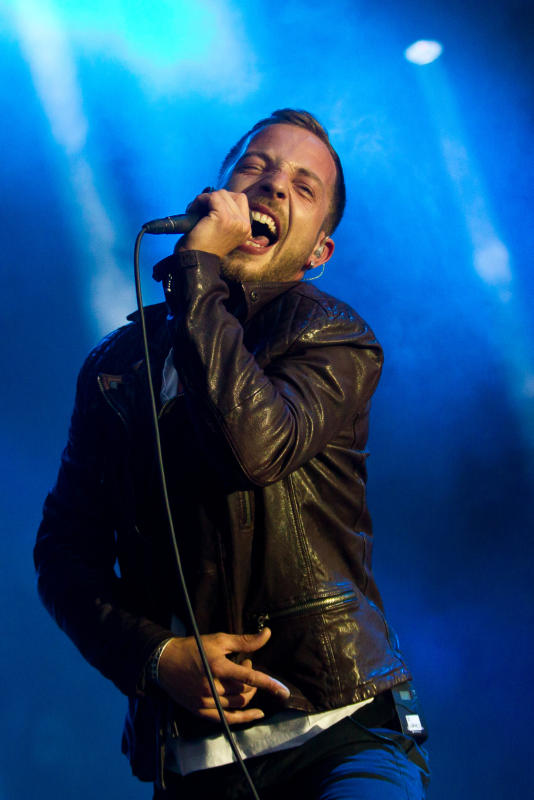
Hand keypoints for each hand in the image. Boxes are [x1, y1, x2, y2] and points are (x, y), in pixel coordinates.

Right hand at [157, 628, 289, 723]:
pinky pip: (226, 719)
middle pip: (244, 691)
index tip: (284, 690)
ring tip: (241, 678)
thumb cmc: (194, 647)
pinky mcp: (199, 710)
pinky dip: (242, 718)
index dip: (269, 684)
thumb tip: (268, 634)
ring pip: (237, 704)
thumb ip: (245, 641)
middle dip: (253, 681)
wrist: (164, 661)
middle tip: (246, 665)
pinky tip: (255, 714)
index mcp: (218, 666)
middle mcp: (212, 686)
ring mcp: (205, 701)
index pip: (250, 677)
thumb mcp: (219, 640)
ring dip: (247, 693)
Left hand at [178, 189, 251, 256]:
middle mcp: (244, 225)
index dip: (223, 200)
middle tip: (200, 209)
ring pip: (221, 194)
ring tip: (195, 211)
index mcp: (245, 229)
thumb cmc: (202, 246)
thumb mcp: (220, 231)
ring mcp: (236, 221)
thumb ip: (226, 215)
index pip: (240, 200)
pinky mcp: (224, 218)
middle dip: (214, 198)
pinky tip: (192, 210)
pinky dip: (200, 200)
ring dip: (205, 199)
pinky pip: (212, 197)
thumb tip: (215, 194)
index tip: (209, 209)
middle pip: (232, 195)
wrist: (195, 261)